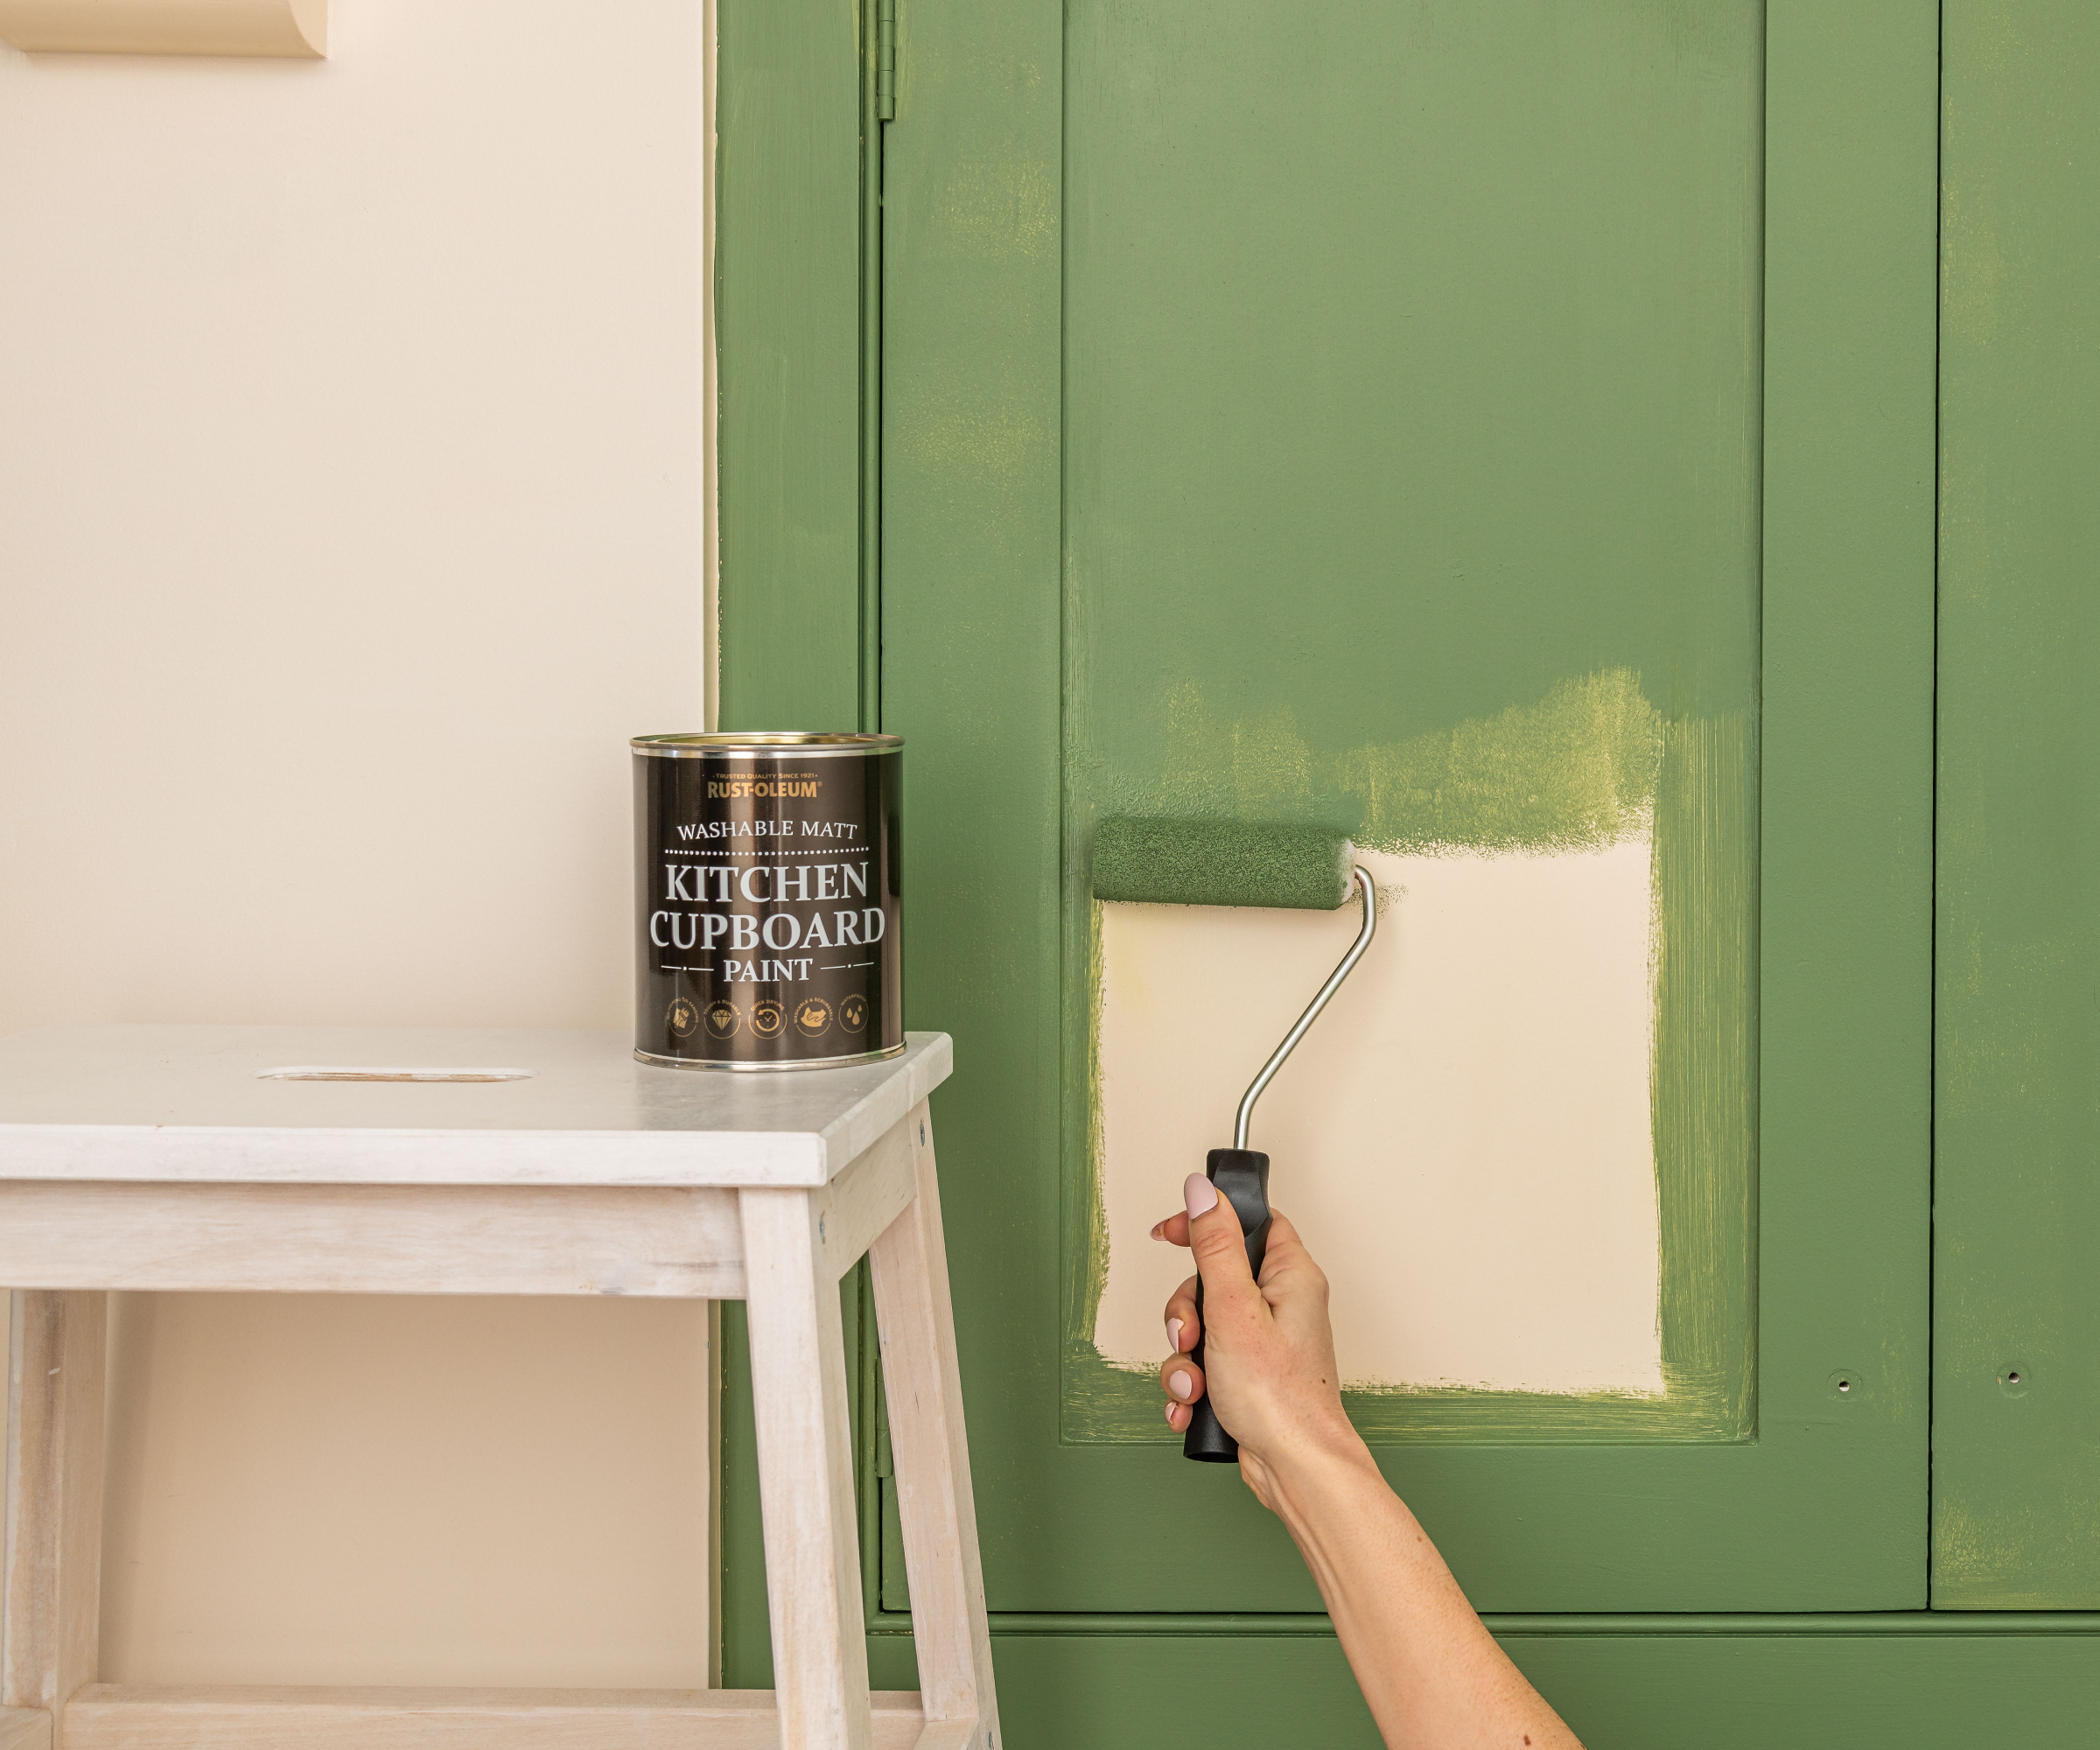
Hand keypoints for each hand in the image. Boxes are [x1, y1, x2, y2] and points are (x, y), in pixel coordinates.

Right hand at [1154, 1171, 1367, 1507]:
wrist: (1295, 1470)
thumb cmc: (1282, 1397)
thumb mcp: (1234, 1308)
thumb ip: (1214, 1246)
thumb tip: (1202, 1192)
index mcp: (1290, 1276)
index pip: (1246, 1222)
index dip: (1206, 1221)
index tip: (1171, 1232)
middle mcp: (1281, 1305)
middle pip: (1211, 1278)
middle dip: (1185, 1314)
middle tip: (1191, 1337)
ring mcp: (1263, 1343)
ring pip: (1201, 1327)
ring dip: (1183, 1359)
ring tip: (1196, 1385)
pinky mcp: (1248, 1376)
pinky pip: (1204, 1365)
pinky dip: (1191, 1385)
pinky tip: (1193, 1405)